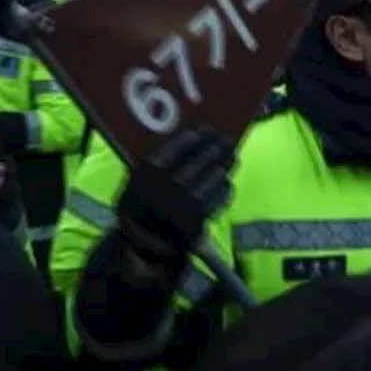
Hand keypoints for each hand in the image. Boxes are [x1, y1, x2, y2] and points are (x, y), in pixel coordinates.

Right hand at [117, 126, 233, 263]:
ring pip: (214, 176)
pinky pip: (219, 197)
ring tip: (232, 157)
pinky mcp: (200, 217)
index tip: (207, 130)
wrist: (144, 241)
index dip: (196, 137)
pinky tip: (226, 181)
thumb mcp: (138, 180)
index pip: (179, 146)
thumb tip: (191, 138)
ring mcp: (186, 201)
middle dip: (217, 148)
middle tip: (227, 140)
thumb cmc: (142, 203)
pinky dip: (225, 188)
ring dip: (225, 165)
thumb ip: (158, 161)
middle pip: (202, 159)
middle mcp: (169, 185)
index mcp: (150, 172)